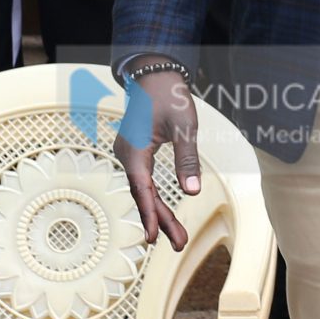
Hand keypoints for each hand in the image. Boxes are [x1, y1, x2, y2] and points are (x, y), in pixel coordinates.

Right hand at [112, 68, 198, 250]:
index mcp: (134, 149)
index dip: (150, 214)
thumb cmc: (170, 96)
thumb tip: (193, 191)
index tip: (153, 238)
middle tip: (180, 244)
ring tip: (177, 237)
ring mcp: (128, 154)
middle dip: (161, 221)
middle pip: (144, 195)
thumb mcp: (185, 126)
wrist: (154, 74)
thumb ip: (187, 160)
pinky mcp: (134, 153)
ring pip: (143, 190)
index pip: (142, 188)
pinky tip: (163, 215)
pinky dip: (154, 199)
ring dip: (159, 213)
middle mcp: (126, 154)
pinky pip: (143, 182)